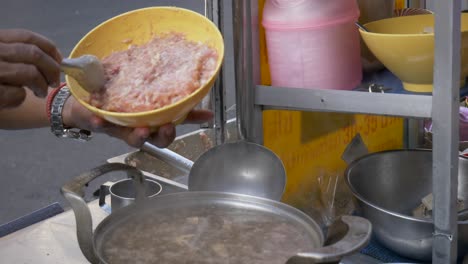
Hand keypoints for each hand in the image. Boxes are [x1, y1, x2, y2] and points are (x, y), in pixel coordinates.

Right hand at [0, 29, 61, 108]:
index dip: (49, 49)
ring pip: (30, 73)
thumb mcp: (1, 57)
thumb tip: (55, 60)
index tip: (59, 61)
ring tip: (39, 92)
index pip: (27, 37)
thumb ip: (19, 54)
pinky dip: (21, 99)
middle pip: (34, 54)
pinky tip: (13, 100)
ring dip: (41, 86)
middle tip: (54, 81)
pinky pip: (17, 94)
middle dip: (52, 69)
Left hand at [62, 96, 213, 147]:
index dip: (181, 127)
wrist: (82, 105)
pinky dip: (100, 123)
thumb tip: (206, 111)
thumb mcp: (148, 103)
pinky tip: (99, 120)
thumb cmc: (119, 103)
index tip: (194, 119)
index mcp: (150, 123)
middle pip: (154, 140)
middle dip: (163, 136)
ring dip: (137, 136)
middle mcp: (137, 128)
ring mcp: (119, 127)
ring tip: (140, 129)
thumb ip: (176, 107)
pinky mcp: (99, 122)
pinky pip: (100, 125)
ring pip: (131, 137)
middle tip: (167, 127)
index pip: (169, 129)